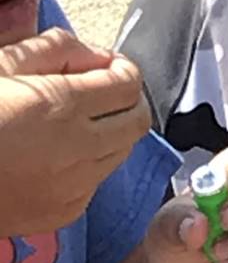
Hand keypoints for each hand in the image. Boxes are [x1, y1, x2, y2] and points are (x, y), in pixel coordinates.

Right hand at [0, 30, 151, 235]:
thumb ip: (54, 49)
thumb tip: (96, 54)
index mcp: (62, 106)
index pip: (129, 83)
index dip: (121, 68)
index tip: (104, 65)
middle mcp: (78, 149)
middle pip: (137, 119)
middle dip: (125, 100)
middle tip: (99, 91)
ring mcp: (74, 186)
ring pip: (121, 152)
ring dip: (110, 132)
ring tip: (72, 123)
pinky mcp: (63, 213)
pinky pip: (96, 181)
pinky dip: (88, 164)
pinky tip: (54, 155)